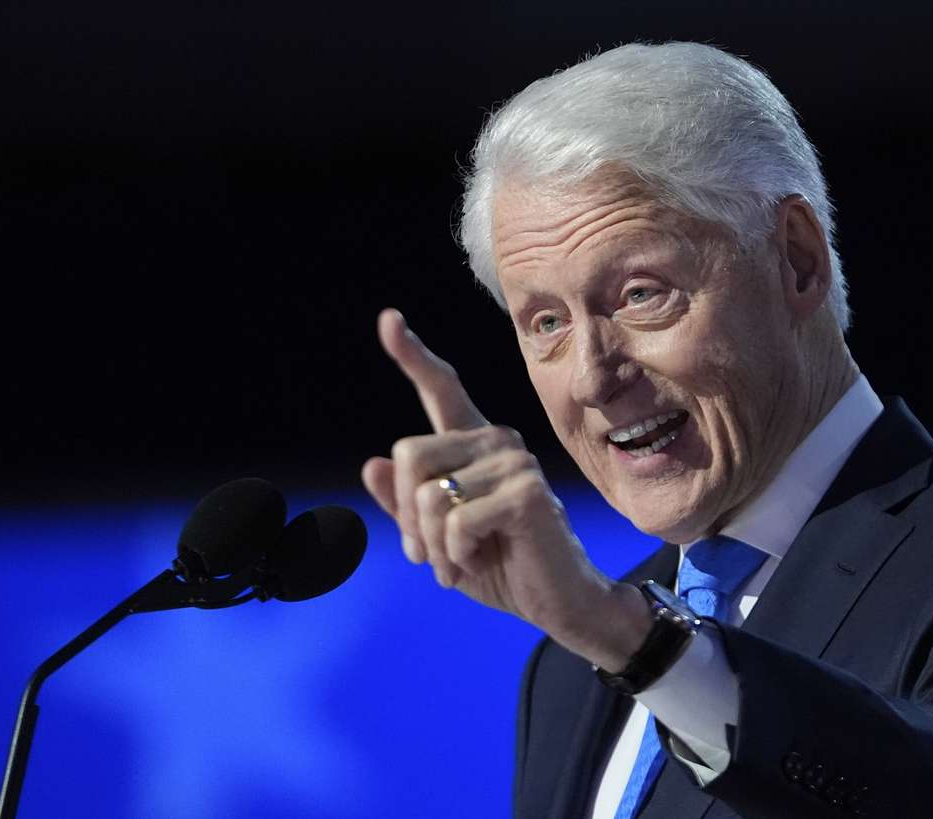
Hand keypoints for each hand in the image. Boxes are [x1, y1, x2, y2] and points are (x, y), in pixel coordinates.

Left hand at [361, 309, 650, 669]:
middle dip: (407, 516)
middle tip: (426, 554)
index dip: (412, 355)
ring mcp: (515, 461)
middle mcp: (496, 440)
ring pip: (429, 495)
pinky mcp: (527, 491)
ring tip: (455, 565)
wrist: (559, 603)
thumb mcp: (439, 540)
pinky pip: (456, 521)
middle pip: (409, 453)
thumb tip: (374, 464)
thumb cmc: (500, 566)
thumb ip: (406, 505)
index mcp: (475, 445)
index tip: (388, 320)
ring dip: (432, 546)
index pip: (441, 390)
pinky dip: (454, 555)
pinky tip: (475, 563)